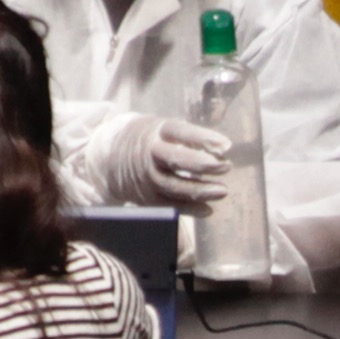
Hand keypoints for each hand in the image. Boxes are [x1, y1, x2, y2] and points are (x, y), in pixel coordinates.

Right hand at [73, 115, 236, 211]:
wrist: (112, 156)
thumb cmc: (152, 140)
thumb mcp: (164, 129)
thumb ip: (190, 137)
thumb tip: (223, 148)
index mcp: (157, 130)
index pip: (181, 131)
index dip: (203, 138)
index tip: (226, 145)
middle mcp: (150, 153)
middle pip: (176, 159)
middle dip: (203, 164)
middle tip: (226, 166)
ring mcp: (147, 176)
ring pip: (173, 185)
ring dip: (199, 189)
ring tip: (222, 191)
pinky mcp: (146, 197)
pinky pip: (169, 205)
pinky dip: (189, 209)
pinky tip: (207, 209)